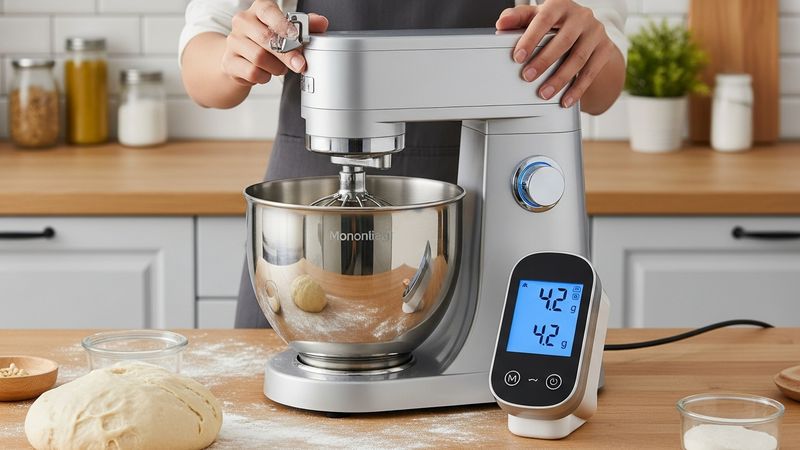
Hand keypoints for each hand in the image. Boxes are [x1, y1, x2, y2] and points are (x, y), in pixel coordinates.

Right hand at [223, 0, 327, 86]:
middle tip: (299, 64)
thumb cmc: (267, 40)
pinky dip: (265, 77)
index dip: (282, 24)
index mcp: (259, 9)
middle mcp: (243, 22)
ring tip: (280, 67)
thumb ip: (306, 25)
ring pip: (259, 58)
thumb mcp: (287, 30)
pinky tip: (266, 72)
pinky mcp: (229, 61)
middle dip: (287, 54)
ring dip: (276, 67)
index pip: (268, 11)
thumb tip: (322, 23)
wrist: (242, 57)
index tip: (295, 36)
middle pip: (266, 39)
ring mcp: (234, 41)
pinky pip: (252, 72)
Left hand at [496, 0, 615, 108]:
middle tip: (527, 77)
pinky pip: (591, 72)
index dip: (531, 38)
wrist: (586, 30)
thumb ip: (518, 18)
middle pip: (563, 40)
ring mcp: (595, 32)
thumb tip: (502, 24)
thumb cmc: (556, 23)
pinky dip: (577, 88)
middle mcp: (581, 16)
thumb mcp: (536, 16)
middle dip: (544, 61)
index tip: (518, 57)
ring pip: (578, 58)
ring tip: (544, 93)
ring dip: (560, 79)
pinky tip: (565, 99)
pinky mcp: (605, 48)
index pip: (545, 19)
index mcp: (561, 5)